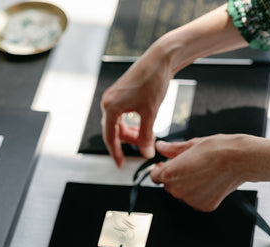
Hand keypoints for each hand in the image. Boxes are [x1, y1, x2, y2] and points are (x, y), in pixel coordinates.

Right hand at [100, 4, 247, 166]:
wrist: (160, 59)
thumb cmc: (154, 82)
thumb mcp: (151, 113)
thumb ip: (146, 136)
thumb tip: (146, 154)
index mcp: (111, 107)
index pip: (110, 137)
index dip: (116, 153)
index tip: (121, 165)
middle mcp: (108, 101)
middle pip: (112, 130)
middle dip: (126, 143)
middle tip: (140, 150)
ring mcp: (113, 96)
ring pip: (117, 123)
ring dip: (129, 133)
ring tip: (144, 138)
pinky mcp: (121, 93)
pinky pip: (121, 115)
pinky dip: (130, 124)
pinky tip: (141, 126)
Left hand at [150, 134, 269, 211]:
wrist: (240, 159)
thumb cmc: (217, 149)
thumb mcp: (191, 145)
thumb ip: (172, 149)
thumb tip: (160, 147)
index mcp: (170, 174)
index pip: (155, 177)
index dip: (160, 170)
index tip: (166, 165)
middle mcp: (178, 190)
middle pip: (169, 186)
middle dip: (176, 177)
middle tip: (191, 165)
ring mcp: (191, 200)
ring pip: (183, 194)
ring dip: (188, 185)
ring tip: (203, 172)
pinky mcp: (204, 206)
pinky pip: (196, 200)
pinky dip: (201, 193)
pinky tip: (210, 181)